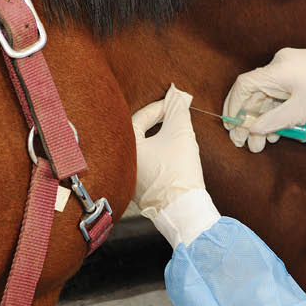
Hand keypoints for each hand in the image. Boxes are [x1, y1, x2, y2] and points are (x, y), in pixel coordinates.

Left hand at [130, 84, 206, 222]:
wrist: (185, 210)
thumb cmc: (179, 171)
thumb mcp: (181, 134)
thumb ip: (177, 110)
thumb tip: (177, 95)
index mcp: (125, 147)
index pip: (139, 118)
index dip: (159, 108)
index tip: (175, 105)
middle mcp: (120, 164)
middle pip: (137, 134)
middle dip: (156, 123)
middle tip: (173, 116)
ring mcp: (128, 180)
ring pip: (141, 151)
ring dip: (156, 140)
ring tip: (174, 135)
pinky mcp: (139, 192)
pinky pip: (145, 166)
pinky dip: (156, 157)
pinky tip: (171, 157)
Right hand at [222, 45, 305, 152]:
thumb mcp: (302, 111)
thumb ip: (274, 121)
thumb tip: (252, 130)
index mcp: (276, 70)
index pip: (243, 86)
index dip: (234, 108)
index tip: (233, 129)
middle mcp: (279, 65)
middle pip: (254, 93)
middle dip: (250, 120)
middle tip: (249, 144)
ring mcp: (290, 67)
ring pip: (268, 95)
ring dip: (265, 118)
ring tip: (268, 142)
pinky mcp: (300, 72)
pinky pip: (281, 92)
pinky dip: (278, 110)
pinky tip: (280, 129)